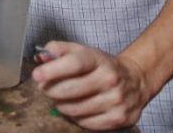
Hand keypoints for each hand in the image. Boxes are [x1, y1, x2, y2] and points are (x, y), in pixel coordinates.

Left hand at [32, 41, 151, 130]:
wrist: (135, 80)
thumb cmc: (99, 66)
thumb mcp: (82, 51)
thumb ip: (59, 50)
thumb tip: (41, 57)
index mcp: (99, 59)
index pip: (74, 63)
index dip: (53, 70)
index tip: (37, 75)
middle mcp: (110, 79)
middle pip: (71, 89)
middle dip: (51, 91)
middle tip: (45, 89)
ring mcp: (116, 100)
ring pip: (75, 109)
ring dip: (61, 105)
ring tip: (60, 99)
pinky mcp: (119, 118)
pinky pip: (86, 123)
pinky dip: (75, 117)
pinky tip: (76, 109)